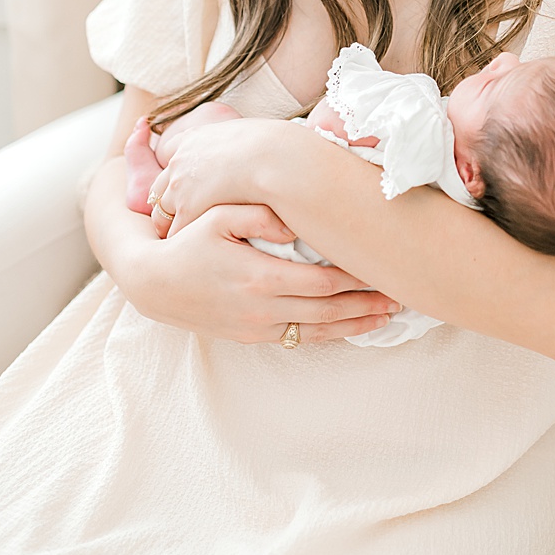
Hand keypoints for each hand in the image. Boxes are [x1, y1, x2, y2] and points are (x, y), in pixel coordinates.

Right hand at [119, 202, 398, 343]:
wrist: (152, 284)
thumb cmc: (187, 242)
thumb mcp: (218, 216)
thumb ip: (258, 215)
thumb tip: (295, 220)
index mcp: (259, 277)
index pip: (323, 281)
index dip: (358, 278)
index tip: (385, 268)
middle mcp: (262, 308)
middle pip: (329, 308)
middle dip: (368, 302)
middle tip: (403, 294)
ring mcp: (257, 326)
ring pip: (318, 329)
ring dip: (356, 324)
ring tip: (389, 316)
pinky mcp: (252, 336)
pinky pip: (299, 338)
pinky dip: (330, 334)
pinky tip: (352, 328)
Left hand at [148, 115, 278, 238]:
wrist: (276, 160)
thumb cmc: (274, 146)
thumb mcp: (251, 132)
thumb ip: (238, 140)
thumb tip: (253, 145)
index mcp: (195, 138)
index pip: (171, 151)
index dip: (179, 167)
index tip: (190, 180)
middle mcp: (180, 160)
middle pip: (160, 185)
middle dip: (170, 199)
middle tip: (185, 213)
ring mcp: (180, 186)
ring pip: (162, 212)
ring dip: (174, 222)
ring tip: (190, 236)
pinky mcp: (187, 210)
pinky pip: (176, 231)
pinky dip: (185, 238)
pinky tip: (199, 245)